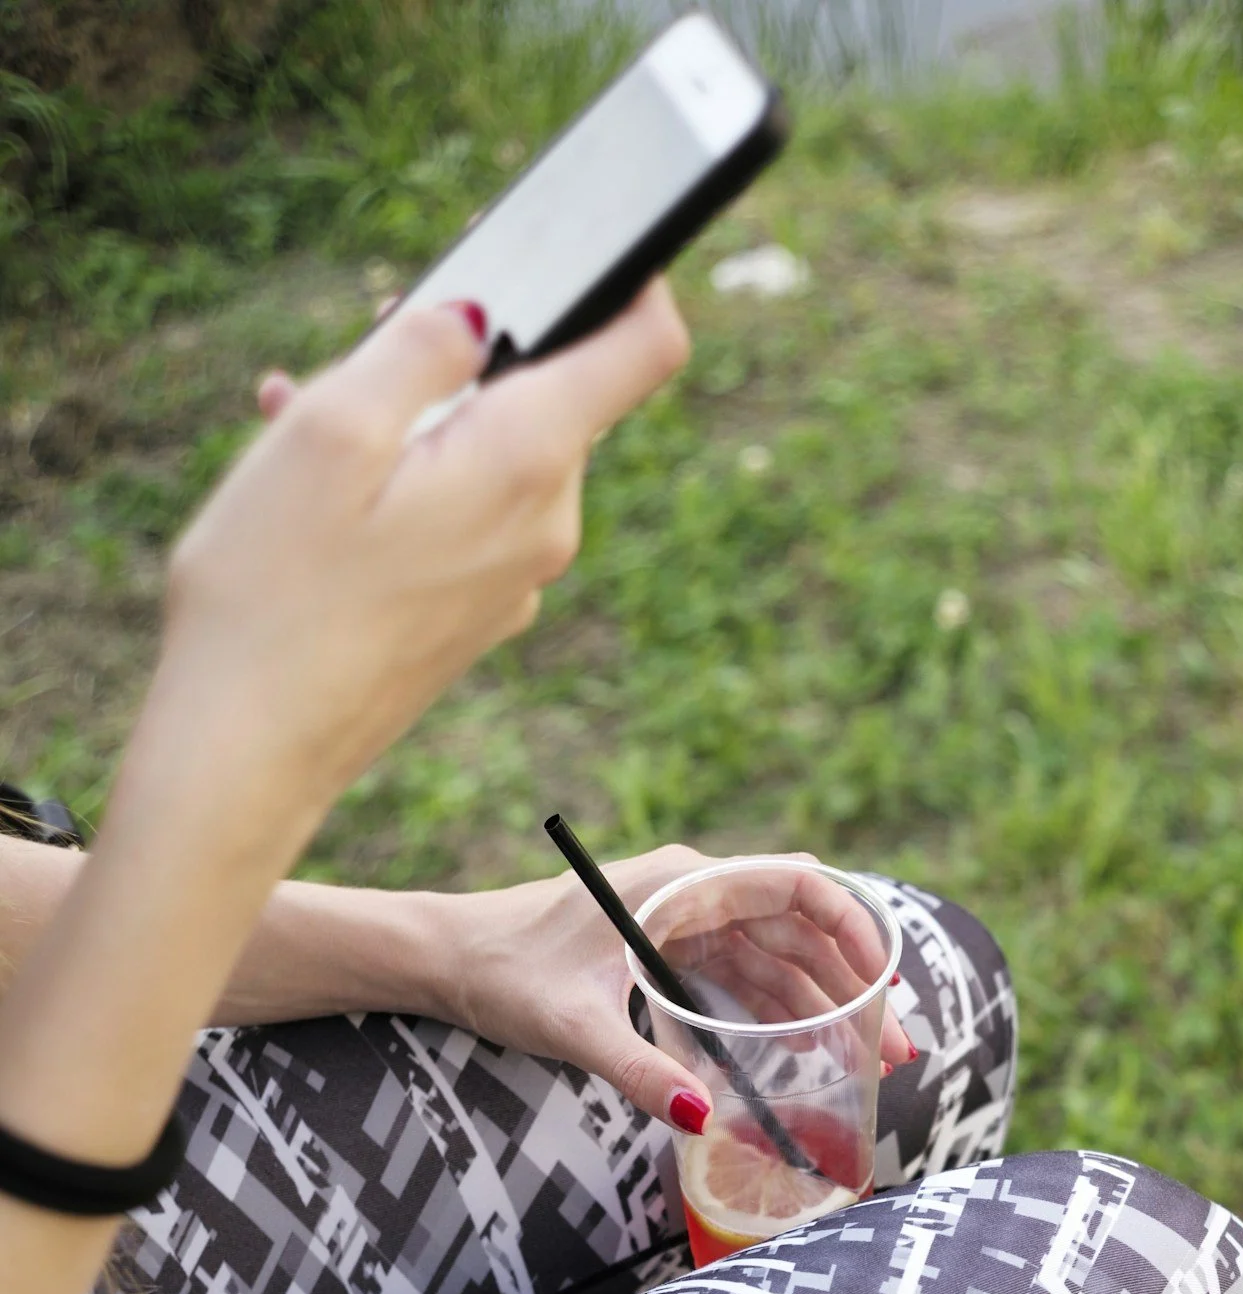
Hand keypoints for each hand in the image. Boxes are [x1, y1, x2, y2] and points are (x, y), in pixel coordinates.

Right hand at [141, 283, 688, 873]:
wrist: (248, 753)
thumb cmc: (273, 591)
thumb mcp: (330, 430)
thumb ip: (417, 348)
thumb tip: (479, 310)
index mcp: (528, 464)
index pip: (644, 347)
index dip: (628, 276)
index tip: (578, 242)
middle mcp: (546, 526)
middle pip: (546, 393)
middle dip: (459, 360)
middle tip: (353, 364)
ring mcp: (515, 579)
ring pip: (487, 454)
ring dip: (407, 422)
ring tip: (300, 433)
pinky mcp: (475, 614)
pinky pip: (459, 515)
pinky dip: (400, 485)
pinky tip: (315, 501)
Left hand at [424, 849, 914, 1128]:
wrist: (445, 961)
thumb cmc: (502, 973)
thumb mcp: (571, 1025)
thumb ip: (640, 1070)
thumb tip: (704, 1117)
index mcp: (679, 881)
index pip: (796, 885)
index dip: (854, 929)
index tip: (887, 983)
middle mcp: (692, 891)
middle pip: (801, 930)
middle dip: (855, 987)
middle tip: (897, 1049)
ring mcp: (684, 921)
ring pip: (779, 959)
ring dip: (827, 1006)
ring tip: (872, 1061)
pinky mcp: (671, 952)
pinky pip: (746, 978)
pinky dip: (784, 1013)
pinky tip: (814, 1053)